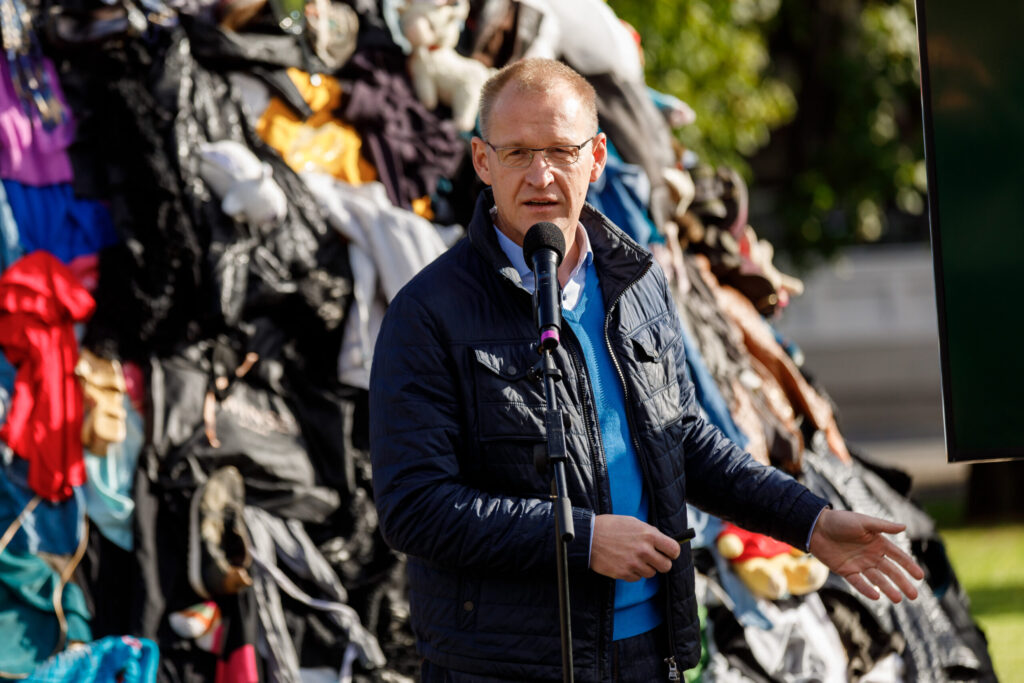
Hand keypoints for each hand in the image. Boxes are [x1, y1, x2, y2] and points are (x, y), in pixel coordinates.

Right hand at [590, 515, 680, 580]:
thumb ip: (650, 533)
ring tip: (634, 558)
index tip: (668, 553)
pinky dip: (633, 573)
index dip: (672, 552)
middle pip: (666, 566)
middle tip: (653, 559)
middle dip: (661, 563)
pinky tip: (624, 562)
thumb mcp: (633, 522)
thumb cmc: (611, 527)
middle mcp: (644, 550)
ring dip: (645, 568)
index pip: (673, 550)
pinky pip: (637, 578)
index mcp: (649, 535)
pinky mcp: (624, 573)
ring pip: (651, 573)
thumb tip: (664, 543)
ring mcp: (634, 563)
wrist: (589, 537)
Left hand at [809, 509, 925, 602]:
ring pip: (877, 579)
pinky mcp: (846, 571)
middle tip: (914, 596)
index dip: (909, 566)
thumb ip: (882, 526)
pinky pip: (858, 582)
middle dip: (903, 583)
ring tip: (898, 599)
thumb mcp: (863, 522)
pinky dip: (867, 589)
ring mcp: (859, 564)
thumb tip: (904, 527)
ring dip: (888, 589)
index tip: (920, 577)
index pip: (898, 556)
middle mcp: (871, 555)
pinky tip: (876, 596)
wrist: (815, 527)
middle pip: (890, 571)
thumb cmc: (840, 521)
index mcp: (877, 542)